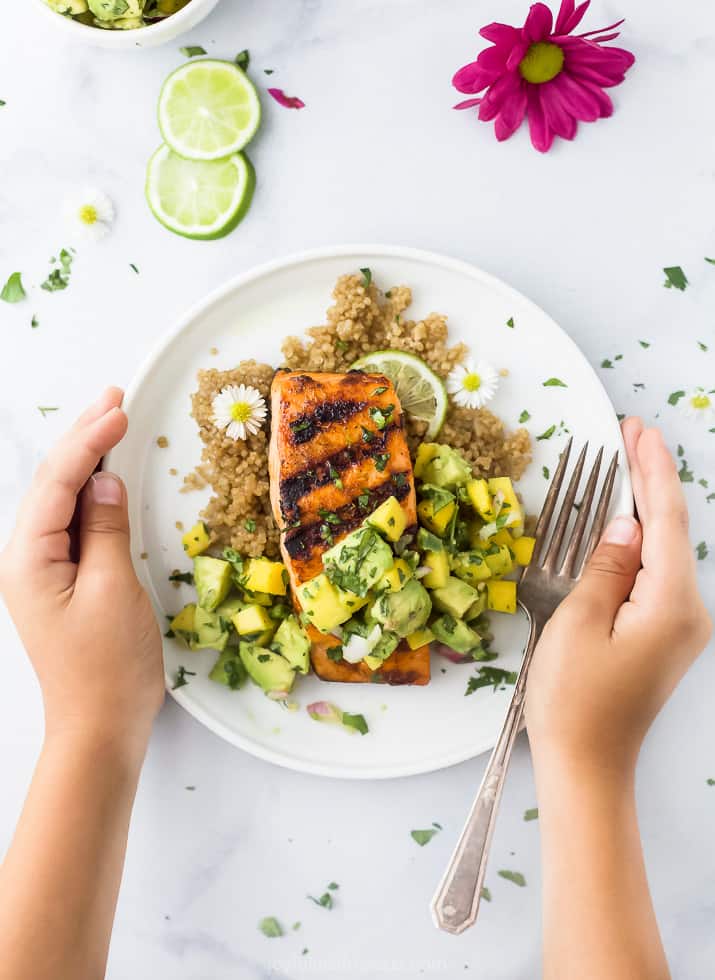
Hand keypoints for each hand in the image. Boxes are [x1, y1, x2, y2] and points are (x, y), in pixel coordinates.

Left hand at [0, 388, 163, 753]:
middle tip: (113, 397)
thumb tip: (105, 482)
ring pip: (62, 500)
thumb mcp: (114, 591)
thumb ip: (107, 530)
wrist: (99, 727)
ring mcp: (43, 570)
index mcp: (28, 559)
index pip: (57, 484)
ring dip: (87, 460)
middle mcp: (26, 559)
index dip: (87, 442)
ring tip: (110, 420)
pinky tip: (106, 475)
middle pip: (52, 484)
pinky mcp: (64, 580)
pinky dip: (93, 493)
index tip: (119, 410)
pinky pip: (75, 524)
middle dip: (82, 438)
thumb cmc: (106, 667)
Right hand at [526, 417, 711, 770]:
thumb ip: (606, 565)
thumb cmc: (574, 702)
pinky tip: (625, 520)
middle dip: (651, 480)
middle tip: (632, 434)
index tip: (639, 431)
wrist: (587, 764)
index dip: (652, 471)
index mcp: (671, 605)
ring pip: (665, 550)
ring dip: (645, 508)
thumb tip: (624, 524)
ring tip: (626, 464)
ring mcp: (681, 625)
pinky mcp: (665, 635)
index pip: (666, 520)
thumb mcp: (578, 622)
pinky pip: (656, 574)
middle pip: (672, 531)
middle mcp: (689, 612)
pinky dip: (641, 541)